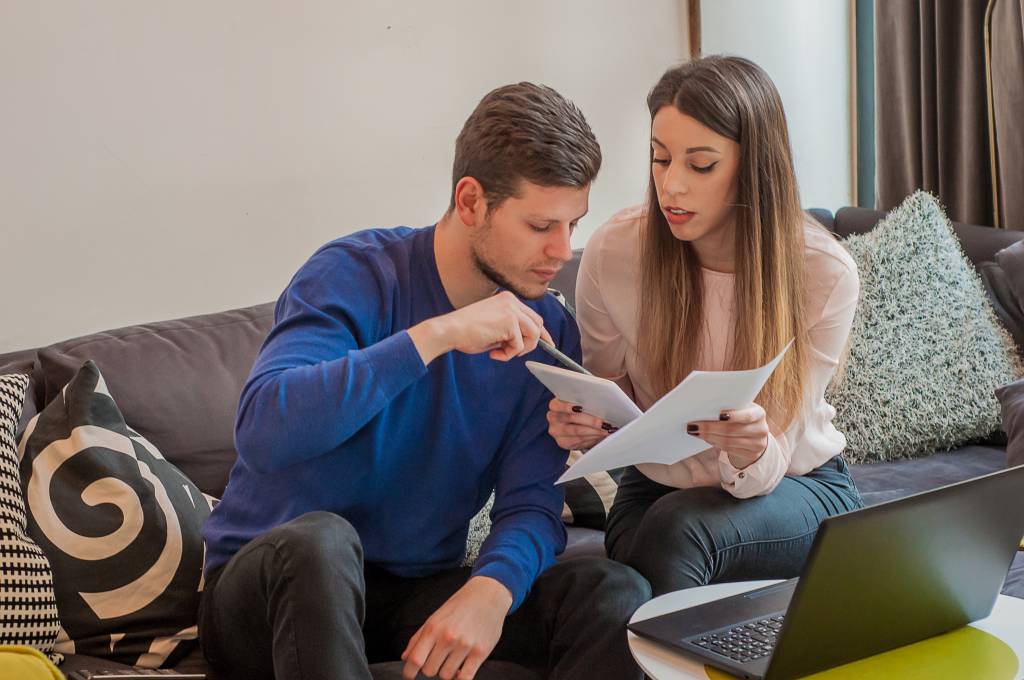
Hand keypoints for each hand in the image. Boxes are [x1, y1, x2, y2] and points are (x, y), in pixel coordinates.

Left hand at [401, 576, 511, 679]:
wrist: (487, 596)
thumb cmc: (460, 606)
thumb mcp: (435, 617)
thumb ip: (418, 638)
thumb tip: (405, 658)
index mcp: (433, 628)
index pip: (415, 659)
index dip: (409, 672)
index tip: (410, 675)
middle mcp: (448, 637)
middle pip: (430, 670)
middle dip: (431, 668)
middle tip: (438, 659)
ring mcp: (465, 646)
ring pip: (446, 676)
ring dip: (447, 671)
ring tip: (452, 659)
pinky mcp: (480, 653)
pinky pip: (465, 678)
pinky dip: (460, 678)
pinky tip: (461, 669)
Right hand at [408, 291, 553, 364]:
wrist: (449, 330)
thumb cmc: (465, 331)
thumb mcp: (494, 327)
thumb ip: (510, 331)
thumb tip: (523, 344)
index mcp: (507, 300)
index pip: (532, 315)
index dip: (541, 332)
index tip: (548, 343)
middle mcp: (512, 302)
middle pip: (537, 324)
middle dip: (532, 342)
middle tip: (519, 353)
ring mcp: (512, 310)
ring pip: (533, 335)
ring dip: (519, 349)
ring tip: (500, 352)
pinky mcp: (510, 322)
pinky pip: (519, 345)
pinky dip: (508, 354)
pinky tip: (493, 352)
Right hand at [546, 398, 615, 449]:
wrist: (574, 423)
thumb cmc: (580, 408)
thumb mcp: (579, 400)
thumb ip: (585, 398)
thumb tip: (601, 398)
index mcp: (554, 404)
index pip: (558, 405)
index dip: (569, 406)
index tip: (582, 407)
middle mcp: (552, 417)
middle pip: (572, 418)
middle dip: (591, 421)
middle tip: (605, 423)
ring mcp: (556, 431)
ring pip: (577, 431)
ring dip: (594, 431)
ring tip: (607, 430)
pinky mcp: (563, 442)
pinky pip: (578, 441)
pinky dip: (592, 438)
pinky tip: (601, 435)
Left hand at [687, 403, 769, 468]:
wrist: (756, 434)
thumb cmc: (742, 417)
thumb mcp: (742, 409)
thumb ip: (730, 407)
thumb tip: (704, 407)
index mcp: (759, 414)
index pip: (747, 416)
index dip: (733, 416)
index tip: (718, 415)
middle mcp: (761, 429)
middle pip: (732, 430)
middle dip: (710, 427)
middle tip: (694, 425)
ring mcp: (757, 444)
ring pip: (728, 442)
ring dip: (709, 437)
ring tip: (696, 432)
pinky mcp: (751, 455)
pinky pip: (729, 450)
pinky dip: (715, 444)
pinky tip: (706, 439)